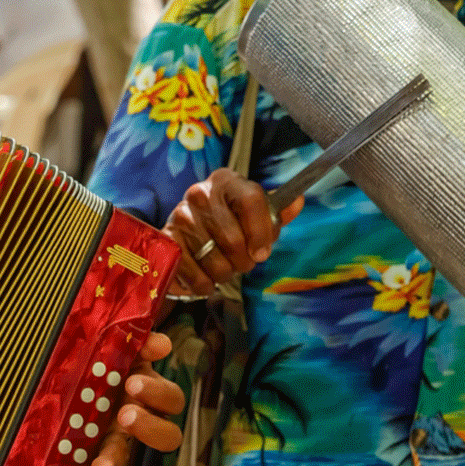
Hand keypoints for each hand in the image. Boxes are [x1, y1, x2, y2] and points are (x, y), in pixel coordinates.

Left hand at [89, 331, 183, 465]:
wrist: (65, 368)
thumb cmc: (100, 356)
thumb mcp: (119, 346)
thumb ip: (140, 344)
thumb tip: (163, 344)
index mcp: (146, 390)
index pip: (170, 399)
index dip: (157, 393)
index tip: (132, 382)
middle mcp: (137, 417)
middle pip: (166, 435)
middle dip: (148, 426)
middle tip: (125, 414)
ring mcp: (115, 438)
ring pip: (127, 455)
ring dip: (116, 459)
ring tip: (101, 465)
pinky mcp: (92, 452)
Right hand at [164, 168, 302, 295]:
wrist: (185, 239)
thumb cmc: (226, 226)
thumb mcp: (253, 217)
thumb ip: (275, 213)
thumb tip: (297, 202)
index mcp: (226, 181)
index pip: (252, 199)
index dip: (262, 232)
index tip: (262, 253)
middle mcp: (200, 193)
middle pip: (234, 238)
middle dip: (243, 261)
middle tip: (241, 262)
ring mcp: (180, 216)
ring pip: (215, 261)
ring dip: (224, 273)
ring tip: (221, 266)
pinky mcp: (167, 241)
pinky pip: (195, 274)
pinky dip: (204, 284)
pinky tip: (205, 276)